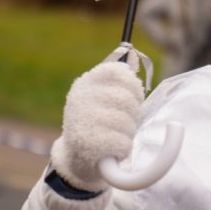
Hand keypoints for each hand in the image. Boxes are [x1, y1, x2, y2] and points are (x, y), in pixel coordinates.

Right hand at [50, 61, 144, 192]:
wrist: (78, 158)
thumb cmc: (99, 122)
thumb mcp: (105, 96)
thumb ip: (119, 77)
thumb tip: (131, 51)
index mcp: (86, 84)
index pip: (120, 73)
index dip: (133, 88)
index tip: (130, 98)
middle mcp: (81, 99)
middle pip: (129, 100)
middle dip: (133, 113)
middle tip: (119, 122)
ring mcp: (83, 121)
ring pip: (129, 123)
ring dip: (127, 132)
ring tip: (112, 135)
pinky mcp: (89, 144)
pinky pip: (124, 143)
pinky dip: (123, 148)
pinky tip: (110, 148)